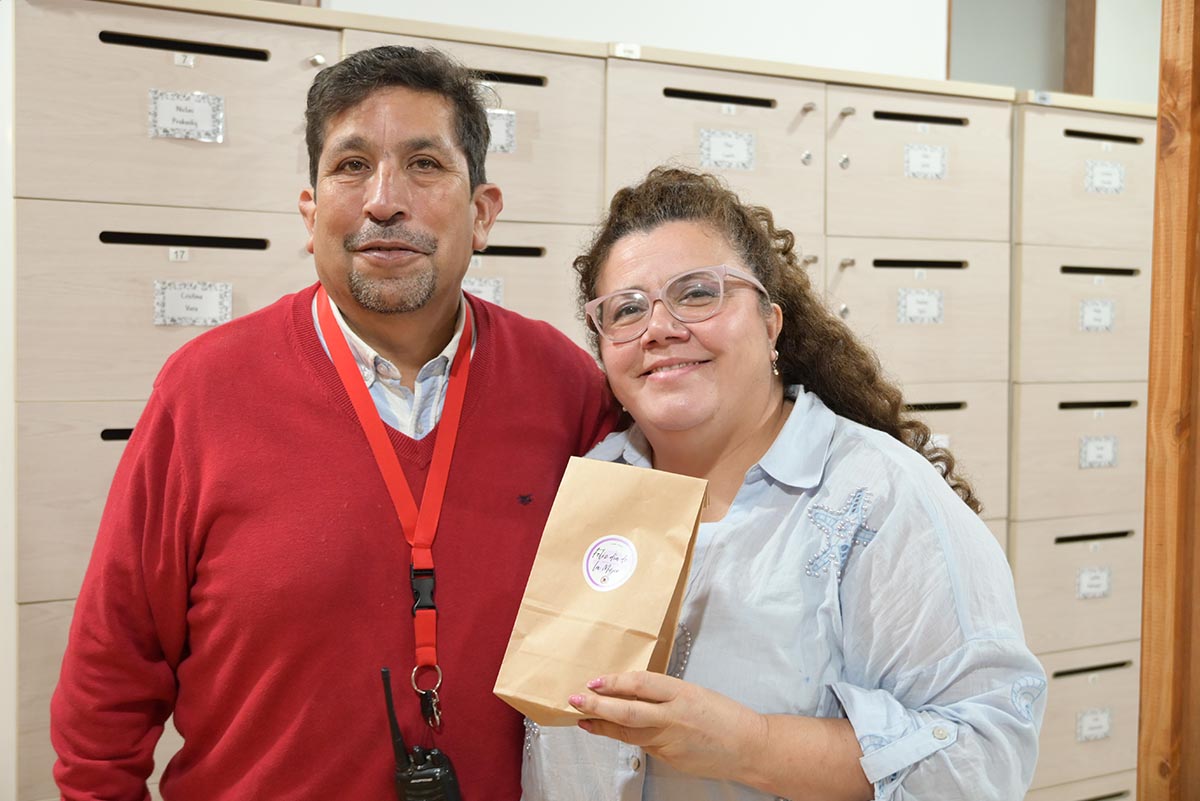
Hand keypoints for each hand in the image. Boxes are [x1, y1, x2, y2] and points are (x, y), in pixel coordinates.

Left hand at [568, 671, 767, 783]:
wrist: (750, 747)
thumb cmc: (724, 716)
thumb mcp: (694, 693)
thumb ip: (664, 693)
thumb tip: (631, 690)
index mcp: (682, 693)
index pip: (641, 684)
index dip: (615, 682)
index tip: (594, 681)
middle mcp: (673, 716)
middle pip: (628, 710)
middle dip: (598, 705)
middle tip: (575, 700)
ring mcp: (670, 741)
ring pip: (629, 732)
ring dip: (603, 725)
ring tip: (584, 719)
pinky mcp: (670, 759)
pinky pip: (644, 745)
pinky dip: (627, 737)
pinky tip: (613, 731)